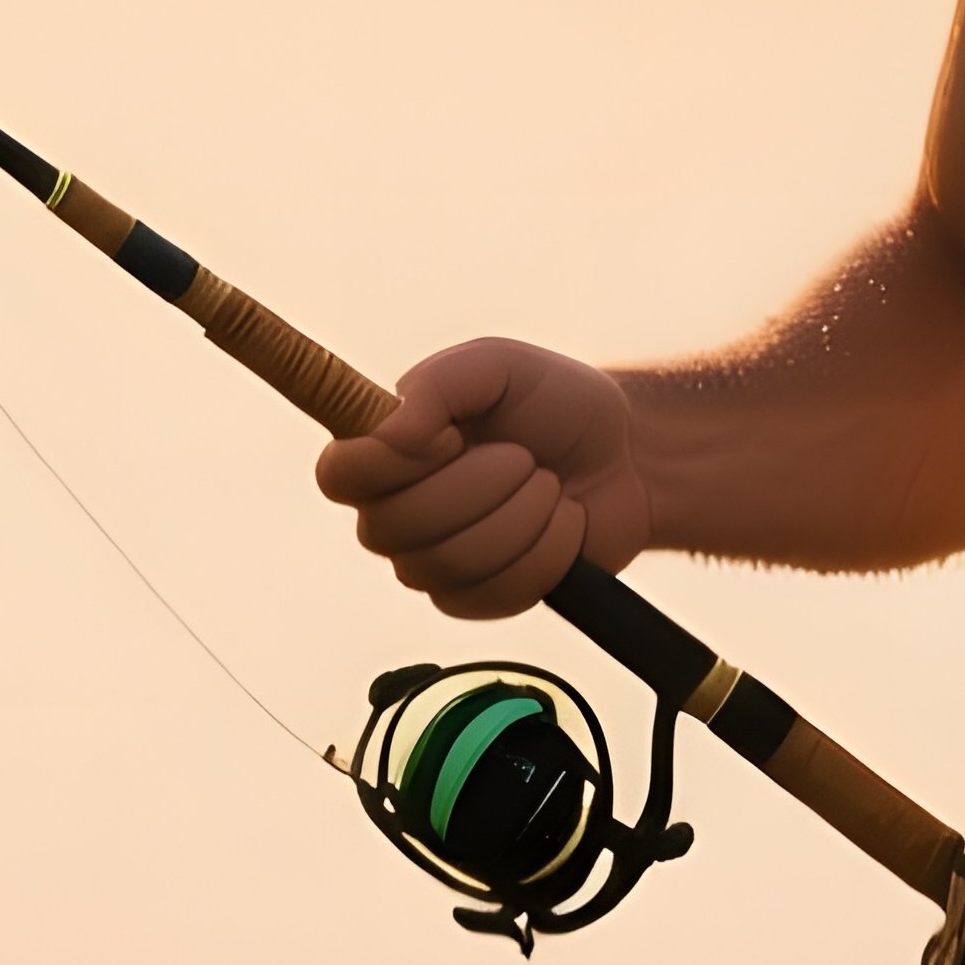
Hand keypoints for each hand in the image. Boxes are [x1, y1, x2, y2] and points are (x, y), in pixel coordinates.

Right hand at [314, 337, 652, 618]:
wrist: (627, 456)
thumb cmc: (556, 403)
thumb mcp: (497, 365)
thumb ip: (437, 385)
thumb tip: (392, 436)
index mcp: (387, 448)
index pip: (337, 475)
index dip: (384, 465)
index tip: (448, 435)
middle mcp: (395, 509)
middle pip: (392, 528)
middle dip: (478, 487)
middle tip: (524, 457)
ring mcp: (431, 561)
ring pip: (446, 564)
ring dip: (518, 518)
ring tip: (547, 486)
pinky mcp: (476, 599)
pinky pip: (491, 595)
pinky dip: (543, 554)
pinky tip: (560, 525)